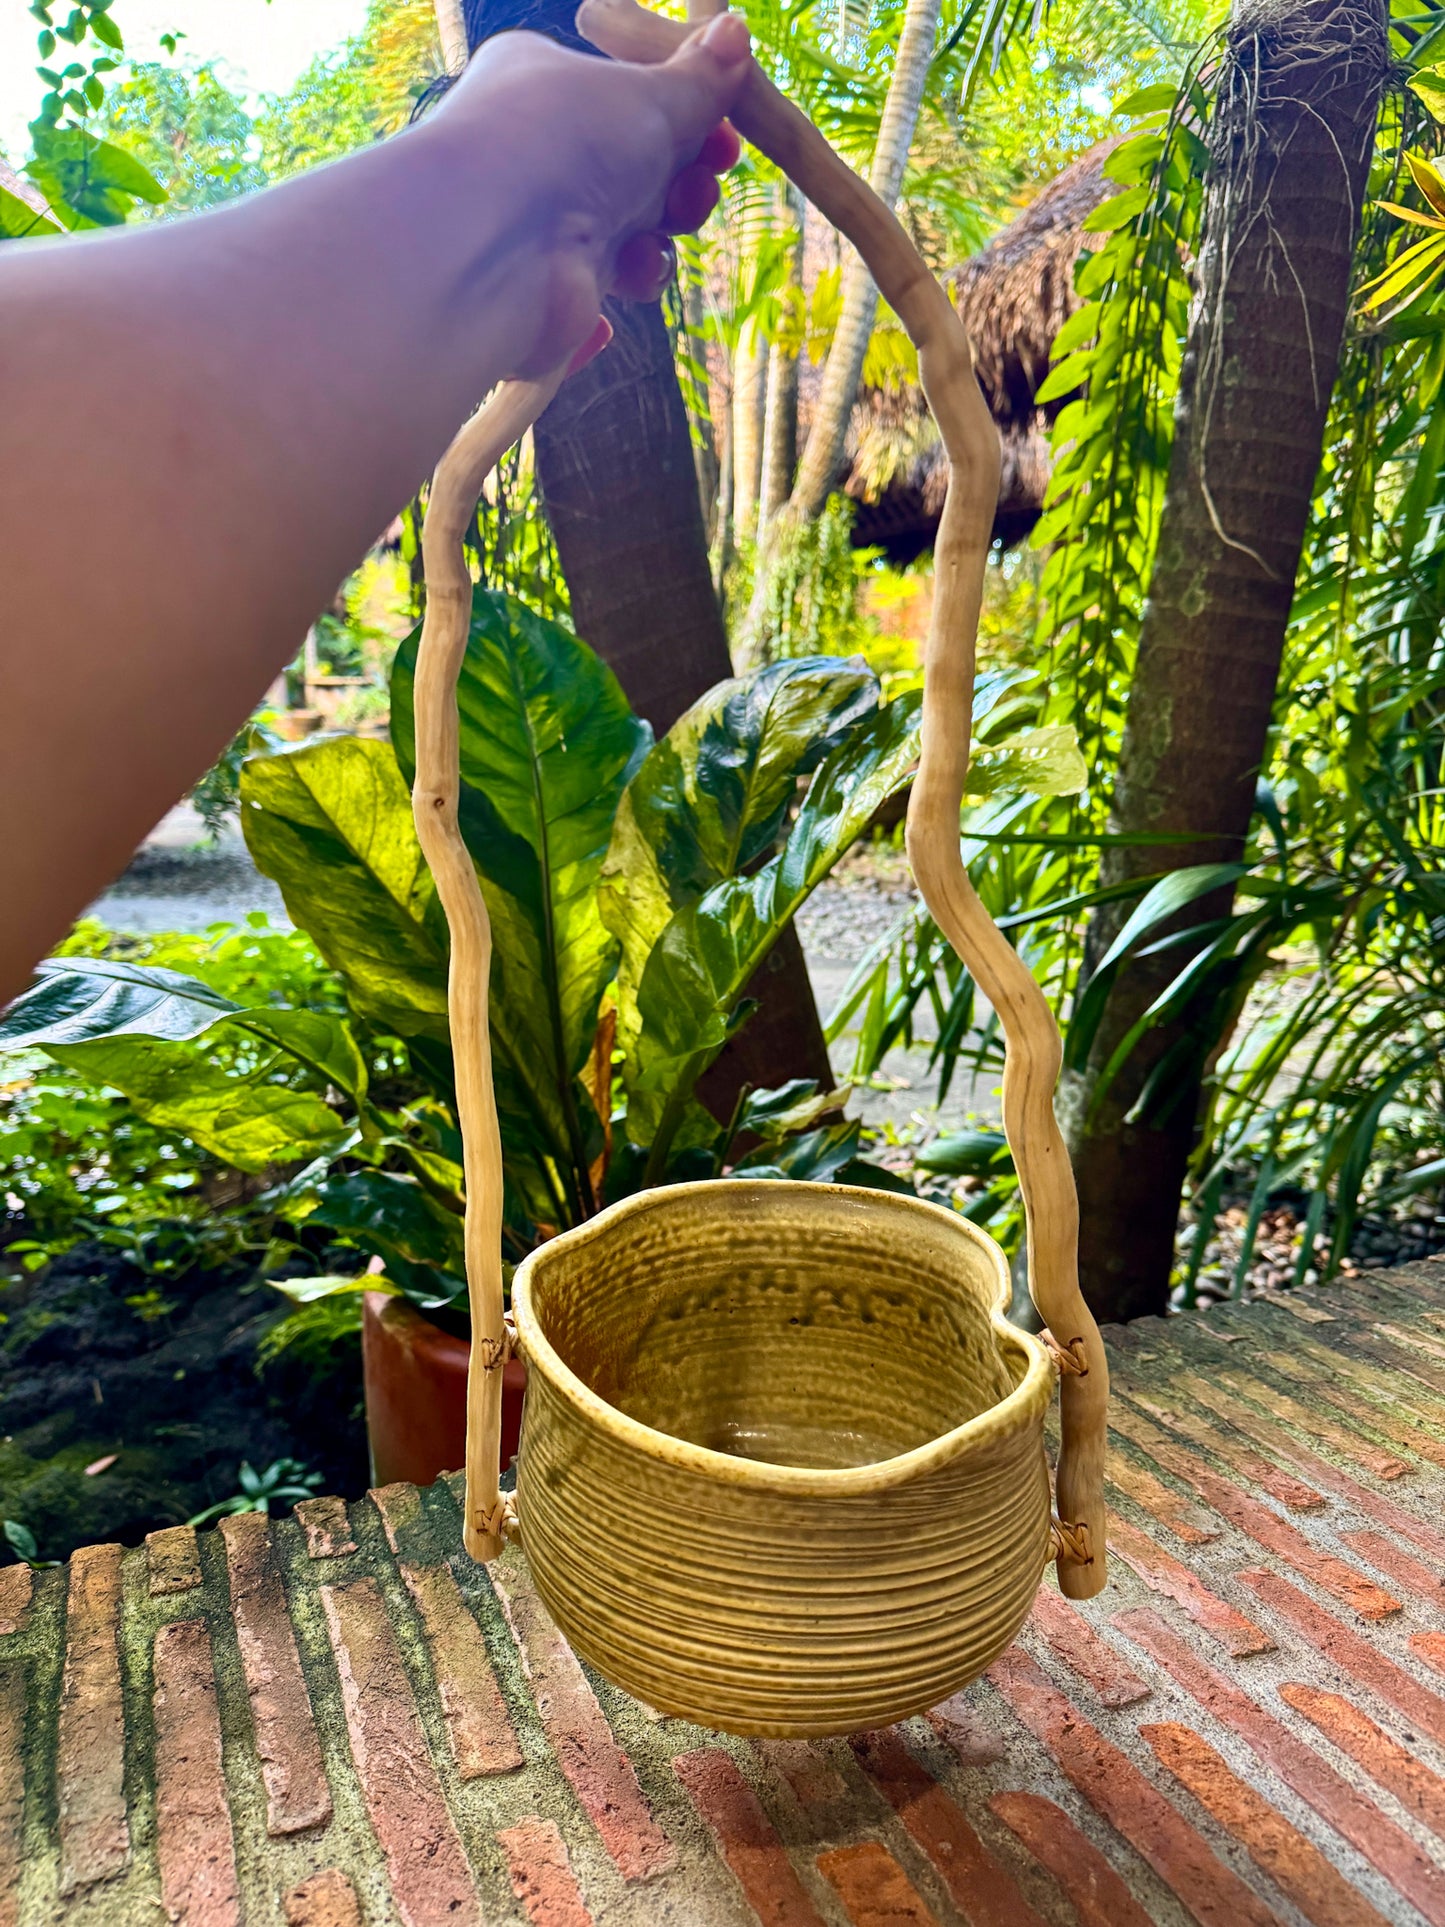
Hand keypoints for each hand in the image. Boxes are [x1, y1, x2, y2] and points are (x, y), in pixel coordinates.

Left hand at [433, 14, 749, 376]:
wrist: (500, 247)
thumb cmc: (563, 142)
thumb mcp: (649, 95)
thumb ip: (698, 78)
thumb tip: (736, 31)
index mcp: (546, 82)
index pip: (629, 98)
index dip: (688, 121)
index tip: (725, 137)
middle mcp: (540, 151)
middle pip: (640, 171)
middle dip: (682, 186)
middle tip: (697, 187)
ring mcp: (544, 222)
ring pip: (632, 234)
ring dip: (657, 241)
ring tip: (650, 238)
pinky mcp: (550, 286)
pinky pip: (609, 287)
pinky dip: (625, 283)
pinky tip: (619, 277)